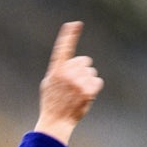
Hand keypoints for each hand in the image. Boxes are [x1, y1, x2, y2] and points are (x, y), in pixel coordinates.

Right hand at [34, 21, 103, 144]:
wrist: (56, 122)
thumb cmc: (51, 103)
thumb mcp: (48, 84)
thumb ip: (58, 70)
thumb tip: (70, 62)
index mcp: (55, 70)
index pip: (63, 49)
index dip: (69, 35)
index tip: (75, 25)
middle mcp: (67, 73)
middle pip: (84, 61)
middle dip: (82, 70)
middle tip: (74, 85)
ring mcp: (78, 81)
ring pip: (91, 72)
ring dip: (87, 81)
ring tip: (77, 94)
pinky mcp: (88, 89)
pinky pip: (97, 81)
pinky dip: (93, 88)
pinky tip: (85, 97)